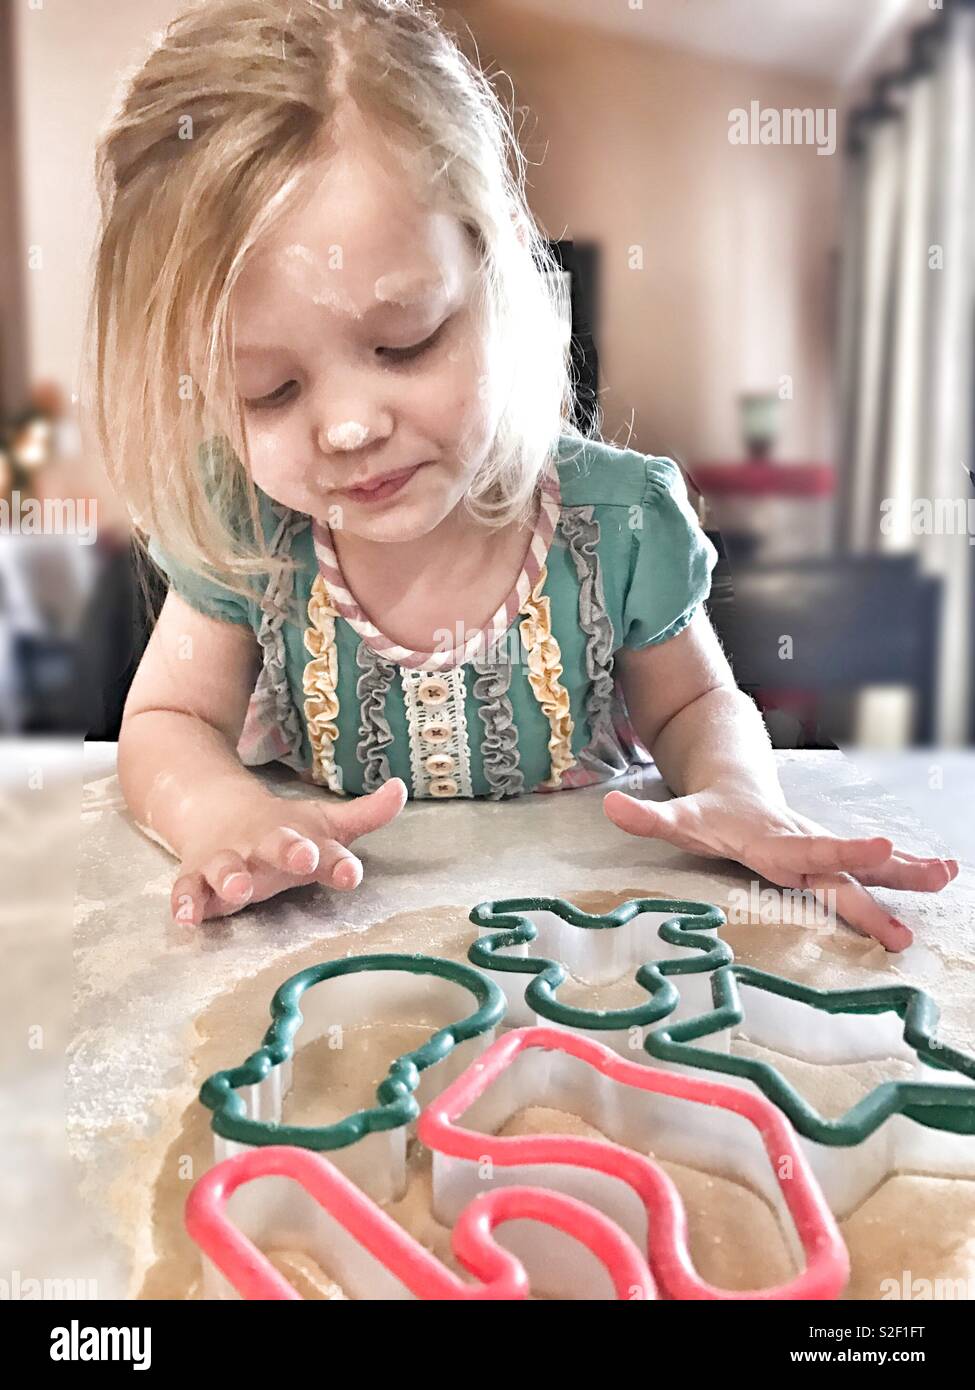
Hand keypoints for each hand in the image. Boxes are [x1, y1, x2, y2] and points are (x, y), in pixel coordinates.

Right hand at [171, 777, 407, 923]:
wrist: (218, 811)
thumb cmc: (286, 832)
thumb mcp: (326, 825)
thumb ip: (366, 815)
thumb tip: (402, 788)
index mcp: (301, 838)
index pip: (327, 850)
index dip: (339, 863)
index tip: (350, 874)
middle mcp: (264, 847)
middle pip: (277, 846)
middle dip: (290, 851)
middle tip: (302, 858)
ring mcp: (229, 861)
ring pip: (227, 868)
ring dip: (233, 877)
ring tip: (239, 889)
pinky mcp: (198, 876)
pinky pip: (188, 889)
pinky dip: (185, 902)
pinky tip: (186, 917)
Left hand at [603, 781, 958, 950]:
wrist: (731, 775)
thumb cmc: (706, 808)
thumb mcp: (676, 816)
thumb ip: (648, 817)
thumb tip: (610, 807)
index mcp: (772, 841)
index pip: (810, 851)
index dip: (842, 855)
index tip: (883, 847)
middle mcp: (801, 844)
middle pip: (845, 863)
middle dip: (887, 869)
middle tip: (931, 871)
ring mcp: (817, 848)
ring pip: (864, 865)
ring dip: (906, 872)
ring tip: (947, 875)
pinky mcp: (825, 858)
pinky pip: (865, 870)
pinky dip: (901, 874)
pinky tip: (938, 877)